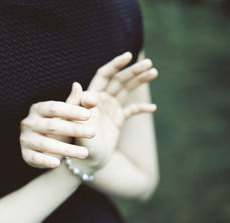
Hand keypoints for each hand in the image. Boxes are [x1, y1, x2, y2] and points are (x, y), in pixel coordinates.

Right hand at [19, 95, 95, 168]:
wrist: (44, 147)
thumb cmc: (58, 125)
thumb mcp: (67, 114)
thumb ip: (76, 102)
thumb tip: (78, 86)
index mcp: (39, 109)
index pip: (55, 108)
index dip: (71, 111)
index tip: (88, 115)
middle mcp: (29, 122)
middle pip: (52, 126)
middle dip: (74, 129)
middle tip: (92, 133)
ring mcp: (26, 138)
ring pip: (45, 144)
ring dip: (66, 149)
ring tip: (85, 153)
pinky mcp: (26, 154)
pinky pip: (35, 158)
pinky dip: (45, 161)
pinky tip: (58, 163)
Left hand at [69, 52, 157, 170]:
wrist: (85, 160)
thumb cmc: (77, 142)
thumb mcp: (76, 122)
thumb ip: (76, 104)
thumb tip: (77, 83)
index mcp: (91, 97)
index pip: (105, 75)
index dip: (115, 64)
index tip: (128, 56)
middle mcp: (101, 100)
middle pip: (119, 80)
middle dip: (133, 71)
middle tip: (149, 64)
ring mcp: (110, 109)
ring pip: (126, 91)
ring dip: (139, 81)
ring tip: (154, 72)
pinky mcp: (117, 120)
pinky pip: (131, 111)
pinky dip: (141, 108)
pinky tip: (152, 108)